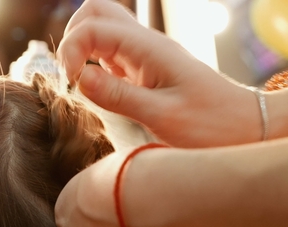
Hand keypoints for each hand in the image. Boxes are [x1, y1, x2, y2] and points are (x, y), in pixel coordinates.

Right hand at [57, 0, 260, 147]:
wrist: (243, 127)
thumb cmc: (211, 124)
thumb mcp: (162, 115)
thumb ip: (117, 96)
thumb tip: (80, 78)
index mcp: (149, 48)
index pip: (93, 27)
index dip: (71, 50)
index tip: (71, 83)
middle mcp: (144, 44)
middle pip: (95, 12)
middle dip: (72, 37)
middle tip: (72, 74)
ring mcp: (142, 55)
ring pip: (100, 29)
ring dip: (81, 48)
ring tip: (80, 82)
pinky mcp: (142, 69)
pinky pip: (109, 53)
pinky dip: (92, 64)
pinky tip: (97, 89)